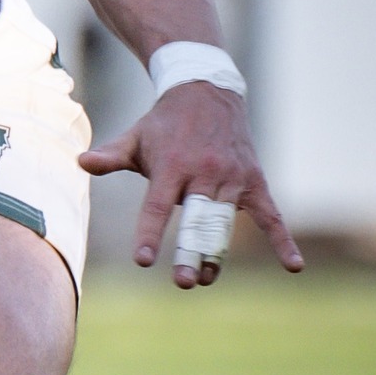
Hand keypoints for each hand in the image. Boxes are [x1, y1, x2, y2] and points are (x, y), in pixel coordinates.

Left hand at [80, 81, 302, 286]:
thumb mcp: (134, 138)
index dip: (150, 234)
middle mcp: (205, 173)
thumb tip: (81, 162)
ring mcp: (233, 178)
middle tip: (184, 282)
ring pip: (226, 223)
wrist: (206, 92)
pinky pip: (271, 215)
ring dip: (218, 254)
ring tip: (205, 280)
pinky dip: (283, 240)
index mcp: (172, 166)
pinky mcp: (254, 180)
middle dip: (191, 252)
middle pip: (197, 221)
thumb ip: (110, 156)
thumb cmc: (162, 124)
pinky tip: (294, 267)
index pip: (158, 206)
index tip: (144, 261)